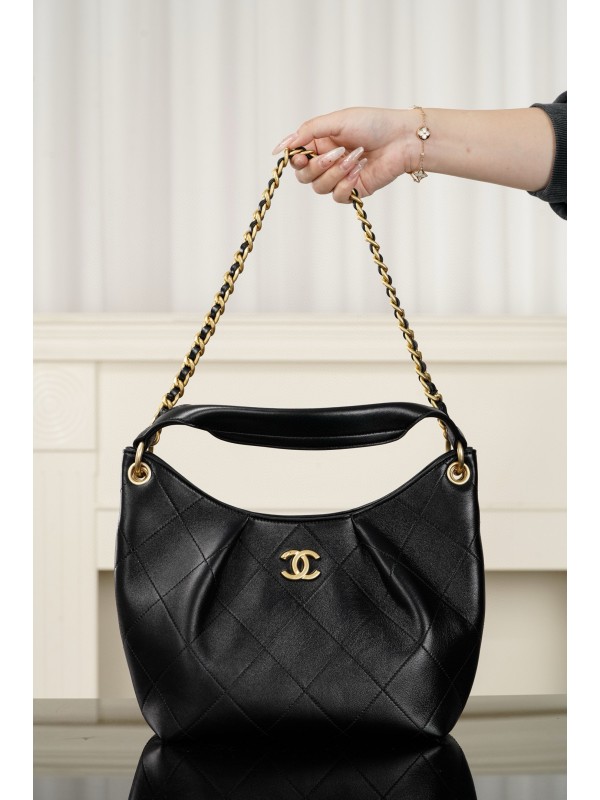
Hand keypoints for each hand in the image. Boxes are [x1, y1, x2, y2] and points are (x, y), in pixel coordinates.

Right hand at [272, 107, 414, 203]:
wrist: (401, 139)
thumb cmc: (373, 124)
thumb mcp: (337, 121)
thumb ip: (307, 131)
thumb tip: (282, 146)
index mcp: (320, 143)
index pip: (296, 158)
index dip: (295, 160)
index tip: (302, 156)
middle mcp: (327, 161)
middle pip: (304, 177)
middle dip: (318, 167)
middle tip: (337, 153)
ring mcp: (339, 177)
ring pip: (319, 188)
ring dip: (336, 173)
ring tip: (355, 157)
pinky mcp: (352, 190)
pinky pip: (337, 196)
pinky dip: (346, 183)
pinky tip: (360, 168)